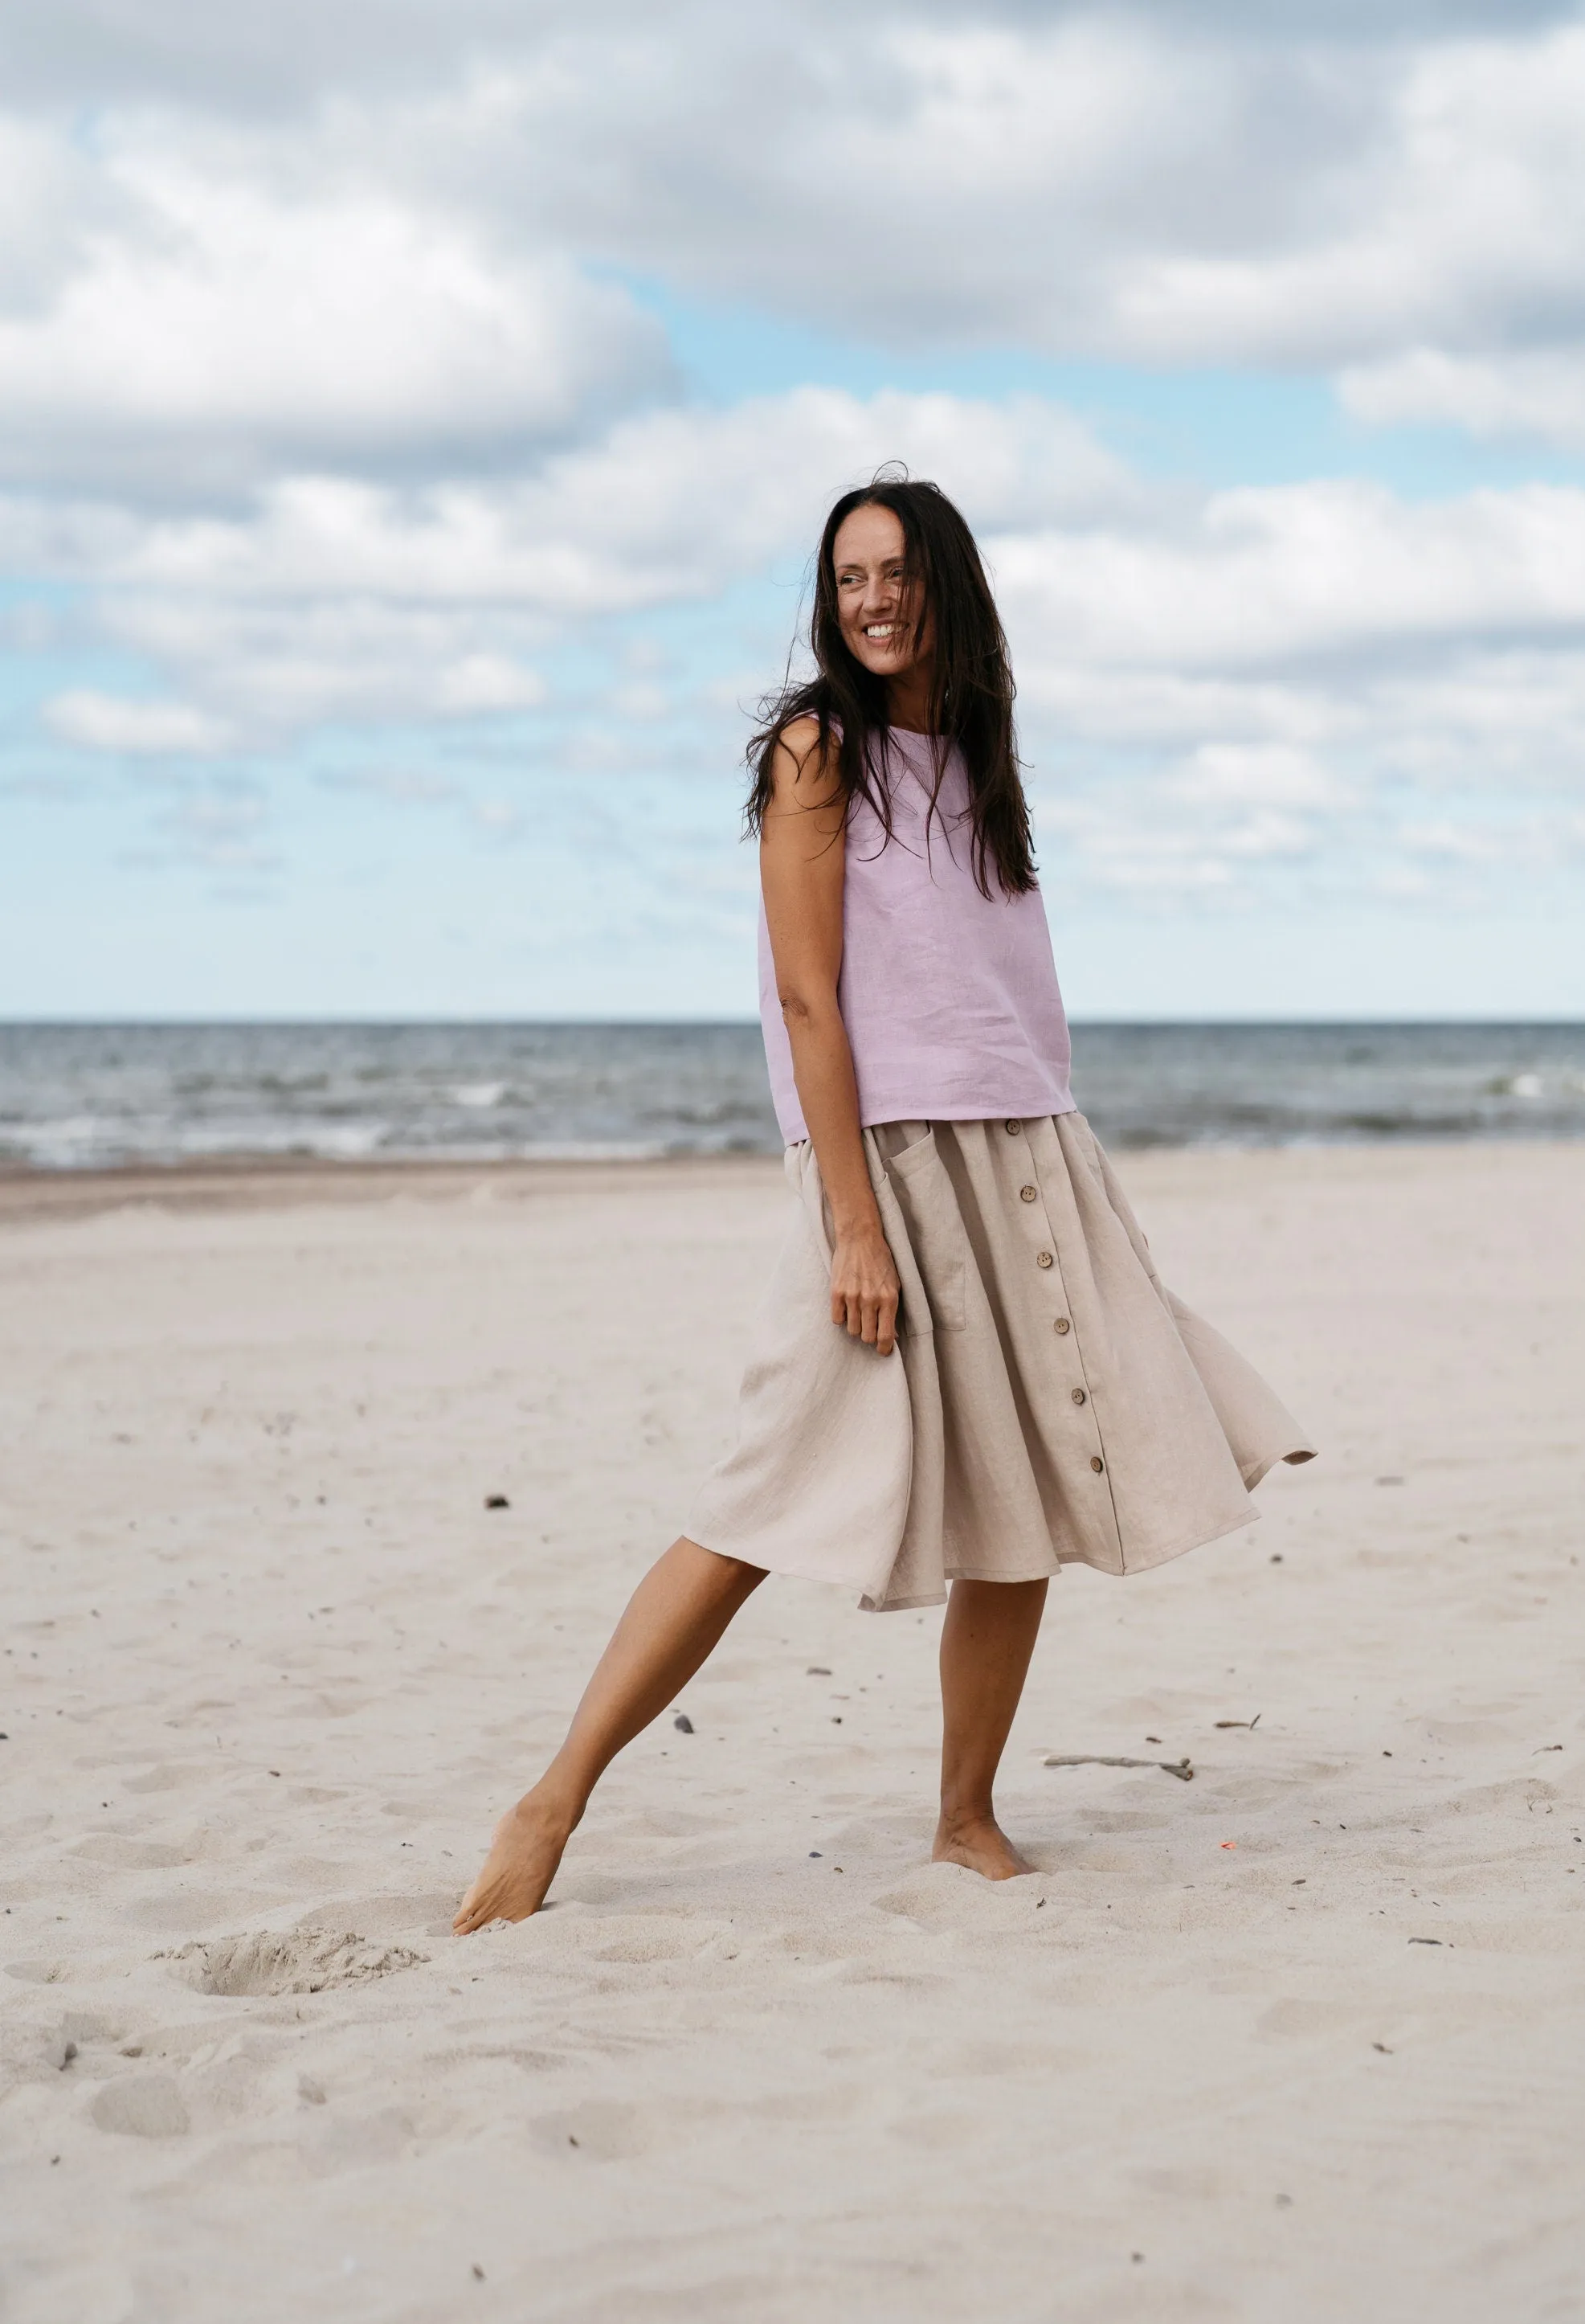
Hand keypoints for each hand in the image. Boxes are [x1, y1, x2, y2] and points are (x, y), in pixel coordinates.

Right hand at [829, 1223, 899, 1355]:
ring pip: (852, 1330)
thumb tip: (890, 1334)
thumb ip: (892, 1309)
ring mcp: (852, 1297)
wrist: (860, 1237)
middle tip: (870, 1327)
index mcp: (889, 1299)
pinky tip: (847, 1308)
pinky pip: (837, 1319)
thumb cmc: (881, 1260)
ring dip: (856, 1326)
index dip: (883, 1348)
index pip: (885, 1336)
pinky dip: (842, 1318)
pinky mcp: (836, 1292)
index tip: (882, 1351)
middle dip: (869, 1336)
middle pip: (867, 1336)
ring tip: (859, 1314)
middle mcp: (870, 1300)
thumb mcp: (895, 1284)